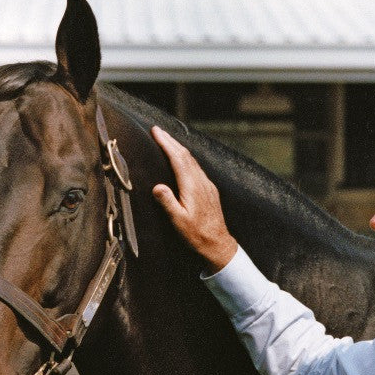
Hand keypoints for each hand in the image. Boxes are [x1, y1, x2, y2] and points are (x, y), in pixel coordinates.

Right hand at [151, 126, 238, 273]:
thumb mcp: (178, 221)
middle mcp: (201, 182)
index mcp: (192, 186)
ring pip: (192, 160)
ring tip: (167, 141)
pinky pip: (197, 168)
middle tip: (158, 130)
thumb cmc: (196, 234)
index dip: (166, 143)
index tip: (156, 132)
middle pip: (185, 155)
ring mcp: (207, 185)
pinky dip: (186, 159)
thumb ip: (168, 202)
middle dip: (171, 141)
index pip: (177, 158)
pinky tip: (183, 161)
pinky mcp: (210, 190)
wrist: (218, 243)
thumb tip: (157, 186)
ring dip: (179, 148)